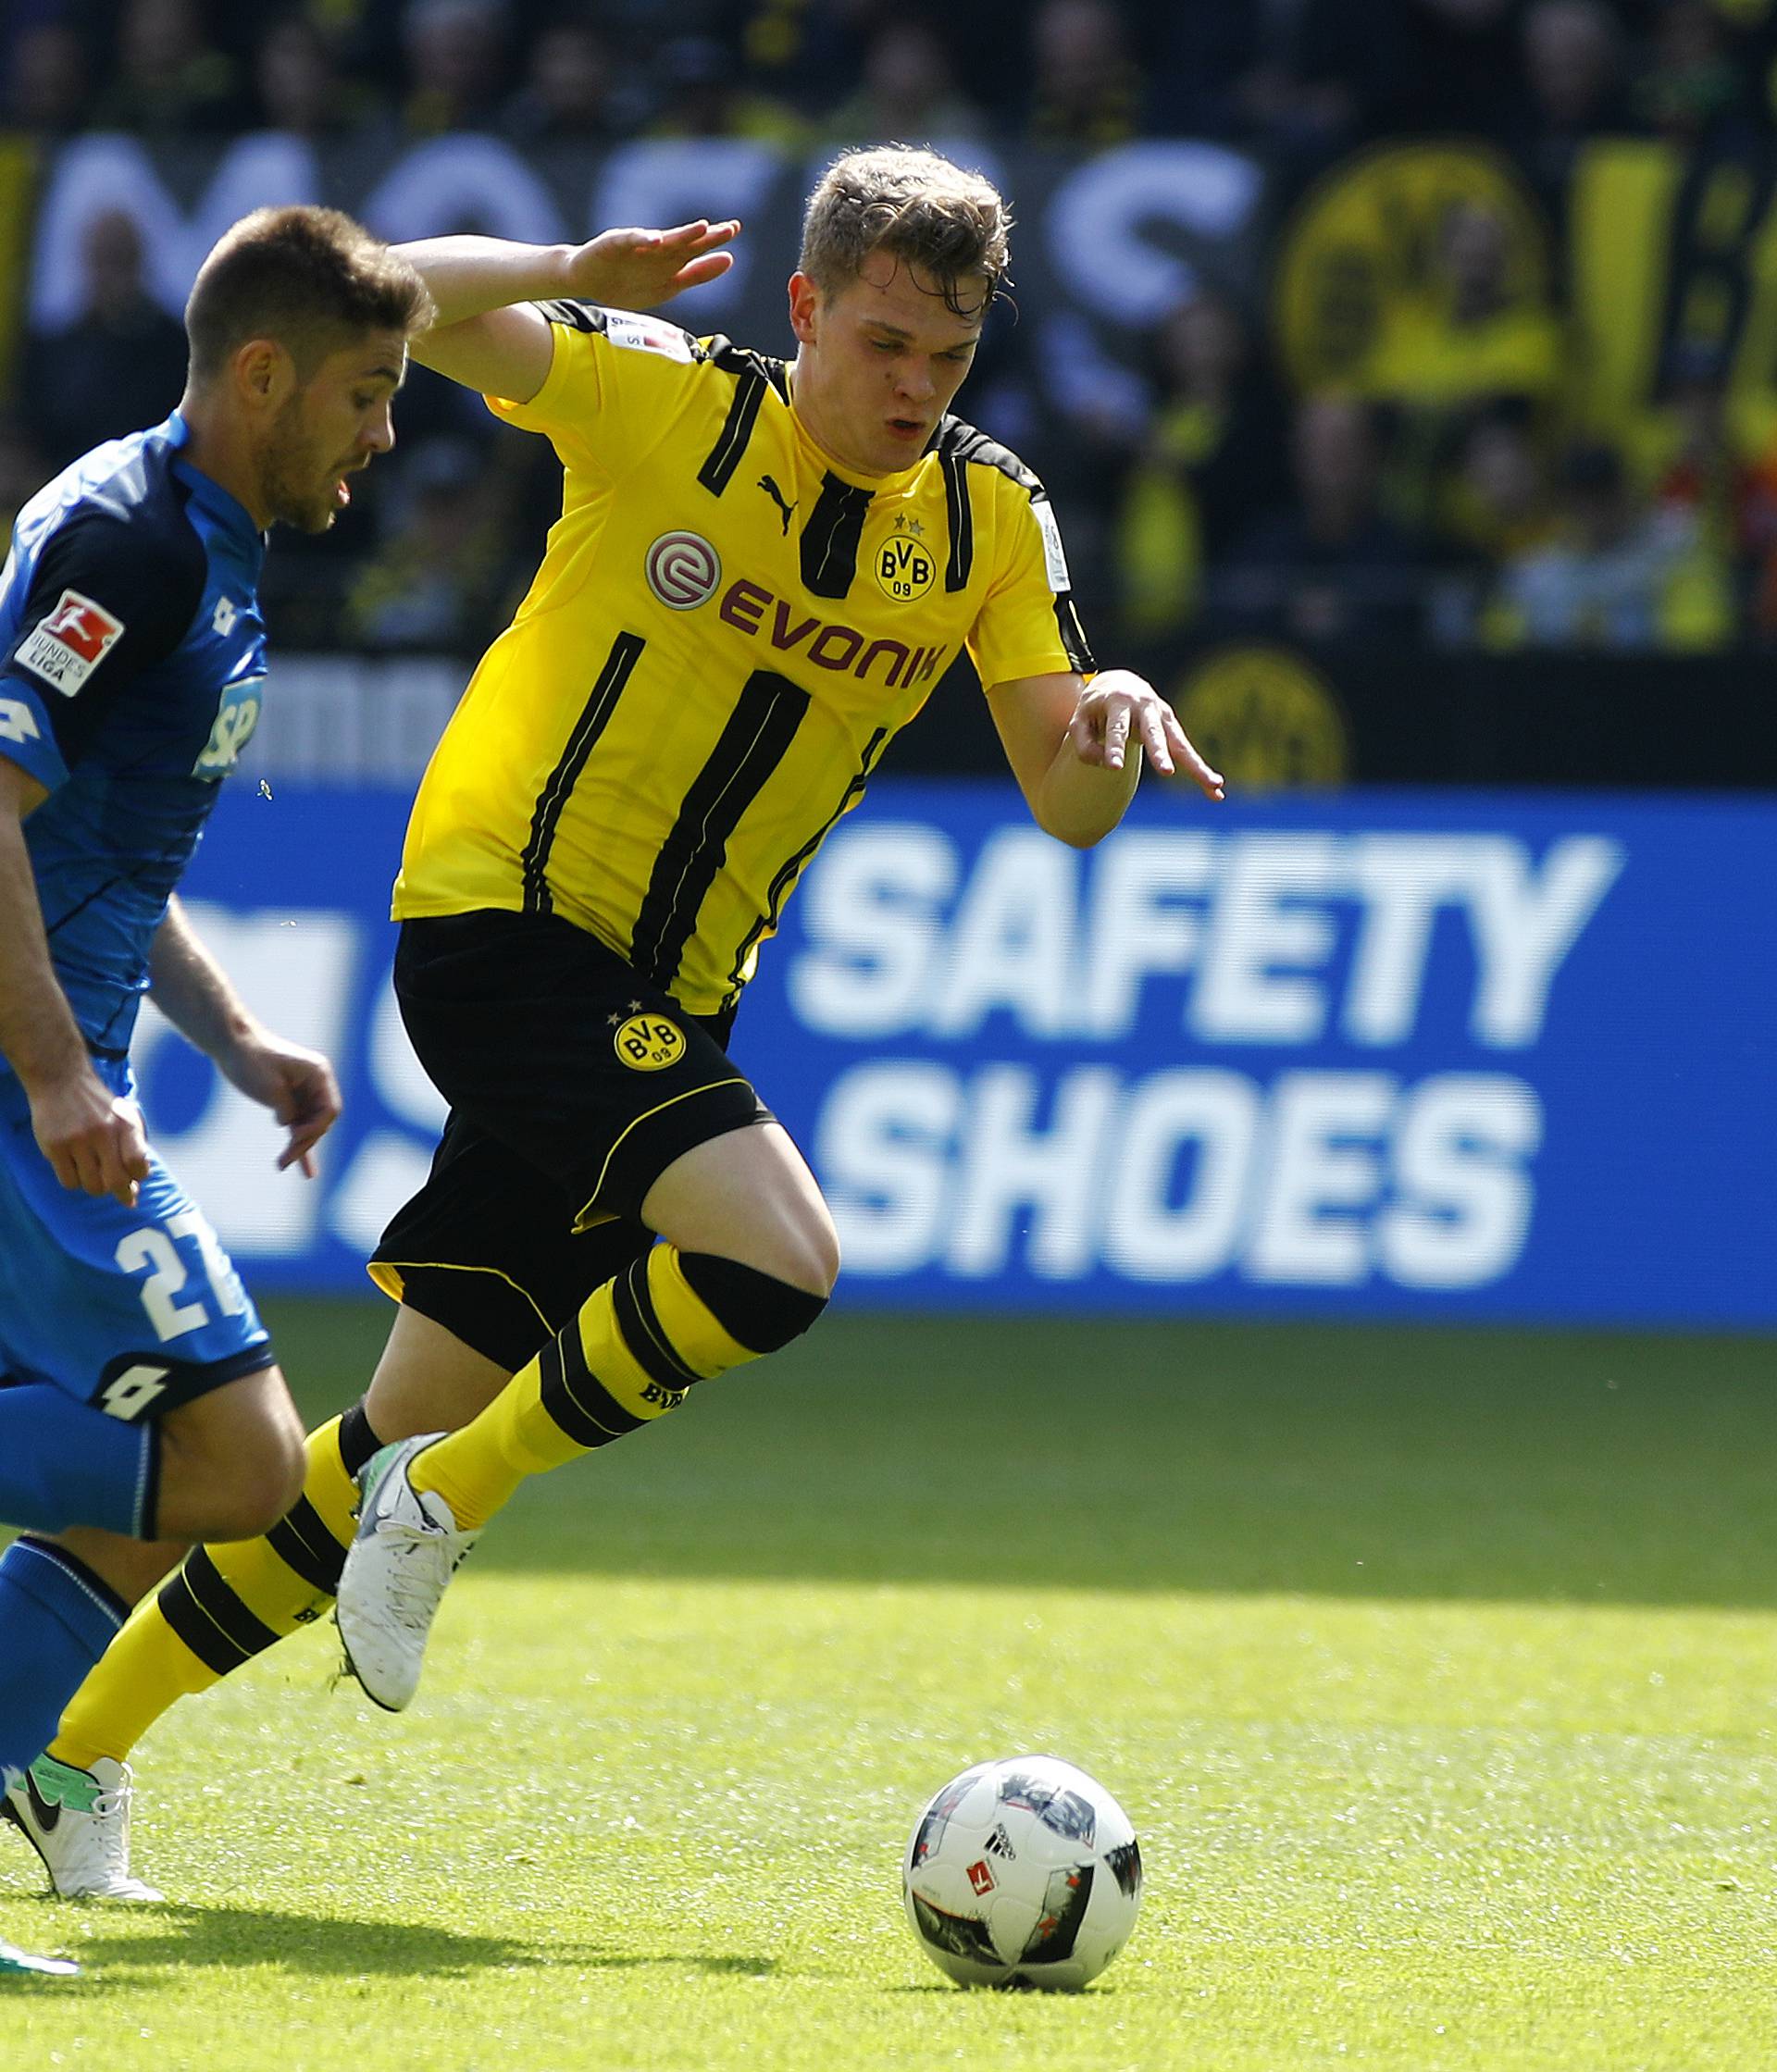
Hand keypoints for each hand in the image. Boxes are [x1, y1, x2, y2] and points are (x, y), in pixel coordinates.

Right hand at [31, 1069, 150, 1206]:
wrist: (61, 1081)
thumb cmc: (99, 1108)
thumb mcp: (125, 1119)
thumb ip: (134, 1151)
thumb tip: (133, 1195)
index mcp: (125, 1124)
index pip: (139, 1166)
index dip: (137, 1177)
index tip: (132, 1175)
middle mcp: (103, 1132)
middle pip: (116, 1182)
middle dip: (120, 1192)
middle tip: (115, 1186)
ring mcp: (77, 1140)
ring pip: (92, 1186)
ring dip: (95, 1186)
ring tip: (93, 1171)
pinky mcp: (54, 1146)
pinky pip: (69, 1182)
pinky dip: (74, 1180)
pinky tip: (74, 1166)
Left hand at [218, 1033, 341, 1176]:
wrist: (232, 1044)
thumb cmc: (250, 1061)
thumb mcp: (270, 1089)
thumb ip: (287, 1110)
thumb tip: (290, 1126)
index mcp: (318, 1074)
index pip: (329, 1110)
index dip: (315, 1128)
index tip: (294, 1137)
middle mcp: (316, 1084)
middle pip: (320, 1121)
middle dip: (304, 1141)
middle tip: (283, 1159)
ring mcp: (304, 1092)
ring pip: (308, 1126)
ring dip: (298, 1145)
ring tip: (281, 1164)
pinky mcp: (290, 1100)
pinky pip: (299, 1125)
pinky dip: (299, 1143)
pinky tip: (305, 1170)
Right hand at [561, 220, 740, 310]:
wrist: (584, 280)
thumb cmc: (626, 283)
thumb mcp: (668, 286)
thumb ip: (697, 274)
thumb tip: (729, 260)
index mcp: (669, 259)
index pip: (696, 248)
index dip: (714, 239)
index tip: (735, 230)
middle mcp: (656, 248)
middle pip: (685, 241)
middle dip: (706, 236)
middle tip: (730, 228)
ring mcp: (635, 245)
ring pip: (662, 239)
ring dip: (682, 235)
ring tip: (701, 228)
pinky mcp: (613, 244)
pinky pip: (630, 241)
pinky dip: (642, 239)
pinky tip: (656, 240)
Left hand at [1067, 669, 1224, 798]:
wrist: (1120, 684)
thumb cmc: (1096, 709)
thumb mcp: (1079, 721)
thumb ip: (1084, 745)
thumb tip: (1106, 765)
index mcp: (1118, 702)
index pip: (1116, 728)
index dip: (1115, 747)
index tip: (1114, 767)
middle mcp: (1144, 707)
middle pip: (1153, 732)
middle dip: (1160, 752)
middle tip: (1166, 772)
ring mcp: (1162, 717)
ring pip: (1179, 744)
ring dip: (1195, 765)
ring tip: (1213, 785)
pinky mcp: (1172, 727)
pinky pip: (1187, 752)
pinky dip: (1200, 770)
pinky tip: (1215, 791)